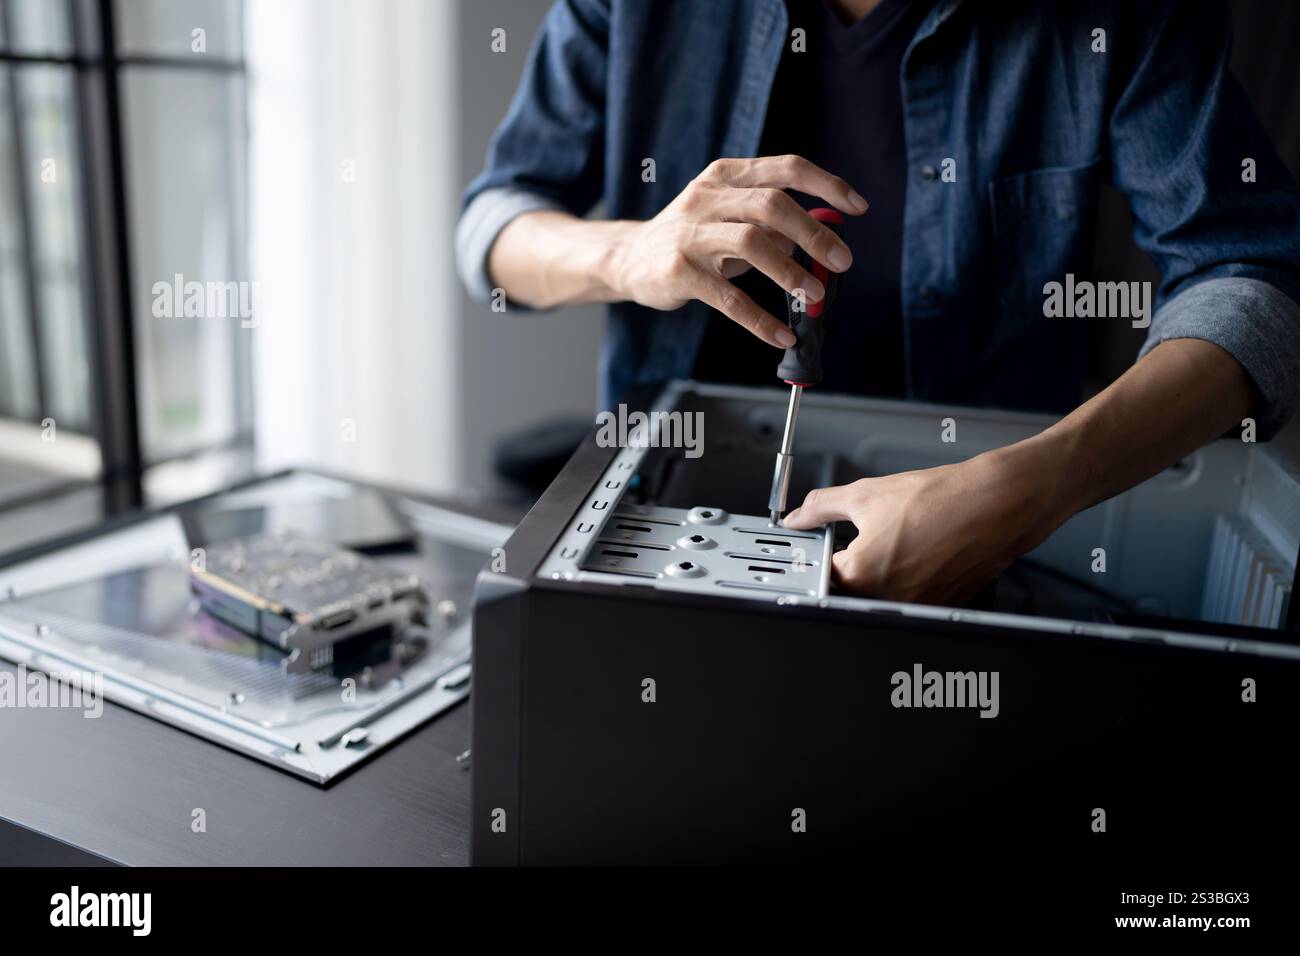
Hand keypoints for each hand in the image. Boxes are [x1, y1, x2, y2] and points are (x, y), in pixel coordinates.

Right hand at [605, 155, 866, 347]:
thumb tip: (824, 239)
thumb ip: (773, 224)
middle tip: (842, 262)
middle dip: (814, 235)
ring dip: (789, 272)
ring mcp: (690, 233)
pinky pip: (727, 298)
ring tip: (813, 295)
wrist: (630, 259)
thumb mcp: (731, 219)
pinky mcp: (678, 271)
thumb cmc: (692, 237)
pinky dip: (759, 320)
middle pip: (772, 204)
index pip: (787, 168)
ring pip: (751, 243)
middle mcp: (707, 197)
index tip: (858, 208)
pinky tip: (780, 334)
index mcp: (727, 176)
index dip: (827, 186)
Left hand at [782, 446, 1067, 605]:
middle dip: (850, 567)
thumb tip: (799, 516)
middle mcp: (887, 600)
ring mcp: (916, 607)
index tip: (826, 543)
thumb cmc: (941, 500)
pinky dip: (909, 579)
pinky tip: (921, 551)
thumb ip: (822, 507)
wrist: (996, 504)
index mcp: (860, 576)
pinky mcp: (940, 606)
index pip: (823, 576)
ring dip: (881, 575)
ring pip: (881, 597)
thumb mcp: (866, 494)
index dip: (822, 555)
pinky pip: (911, 599)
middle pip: (850, 592)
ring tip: (901, 542)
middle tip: (866, 539)